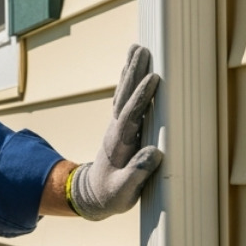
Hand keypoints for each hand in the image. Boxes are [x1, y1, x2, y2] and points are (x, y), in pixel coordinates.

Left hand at [69, 44, 163, 219]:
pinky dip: (130, 82)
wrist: (91, 195)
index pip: (130, 116)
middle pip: (125, 96)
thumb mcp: (122, 192)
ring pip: (124, 93)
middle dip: (134, 73)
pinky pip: (126, 99)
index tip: (153, 79)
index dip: (141, 98)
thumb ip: (136, 174)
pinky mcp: (122, 126)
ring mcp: (117, 126)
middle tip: (142, 50)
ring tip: (137, 49)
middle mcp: (116, 130)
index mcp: (118, 144)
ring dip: (131, 71)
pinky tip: (134, 68)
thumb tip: (154, 153)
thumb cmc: (109, 196)